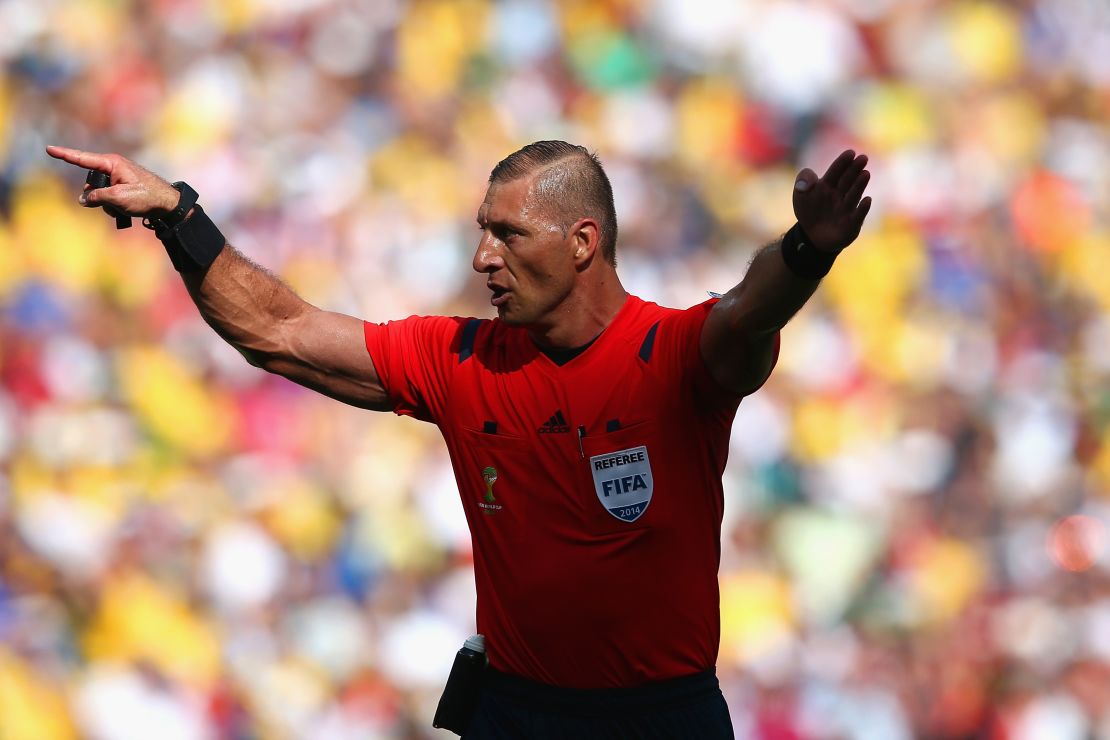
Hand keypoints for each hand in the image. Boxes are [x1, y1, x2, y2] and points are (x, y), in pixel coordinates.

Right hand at [45, 145, 180, 217]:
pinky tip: (124, 210)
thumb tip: (84, 199)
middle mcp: (113, 167)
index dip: (65, 155)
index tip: (49, 149)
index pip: (83, 159)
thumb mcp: (118, 198)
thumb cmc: (146, 197)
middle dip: (96, 196)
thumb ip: (97, 197)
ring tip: (124, 207)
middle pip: (91, 183)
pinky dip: (112, 205)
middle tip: (114, 203)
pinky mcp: (121, 187)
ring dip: (106, 204)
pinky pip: (108, 197)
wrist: (168, 204)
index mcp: (112, 163)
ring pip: (99, 193)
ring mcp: (118, 178)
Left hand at [792, 149, 871, 251]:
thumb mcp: (800, 195)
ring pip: (853, 195)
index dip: (843, 162)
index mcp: (828, 185)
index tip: (851, 153)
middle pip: (847, 180)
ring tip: (865, 174)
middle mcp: (840, 194)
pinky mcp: (852, 224)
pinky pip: (857, 216)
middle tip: (863, 158)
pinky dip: (862, 209)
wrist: (812, 236)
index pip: (836, 171)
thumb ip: (803, 181)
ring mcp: (847, 208)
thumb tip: (811, 178)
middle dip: (855, 169)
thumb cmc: (809, 211)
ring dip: (859, 185)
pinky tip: (867, 200)